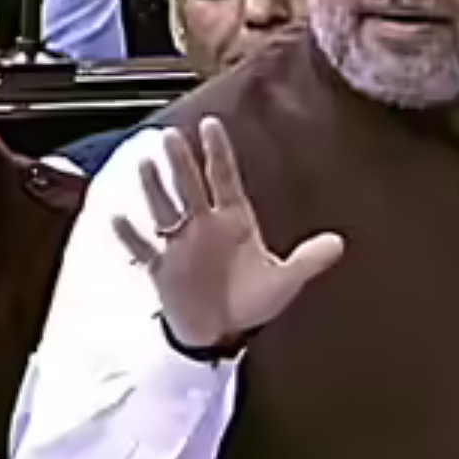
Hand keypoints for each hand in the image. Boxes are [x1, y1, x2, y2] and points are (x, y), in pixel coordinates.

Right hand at [115, 116, 344, 348]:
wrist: (222, 334)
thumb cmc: (251, 302)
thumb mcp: (284, 281)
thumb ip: (308, 261)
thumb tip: (339, 244)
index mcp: (234, 220)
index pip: (224, 179)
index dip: (218, 152)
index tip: (211, 124)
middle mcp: (204, 225)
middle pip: (191, 187)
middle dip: (183, 163)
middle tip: (172, 135)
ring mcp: (180, 245)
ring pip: (165, 209)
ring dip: (155, 189)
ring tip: (146, 164)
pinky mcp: (162, 268)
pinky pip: (143, 249)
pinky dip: (131, 236)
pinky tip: (118, 218)